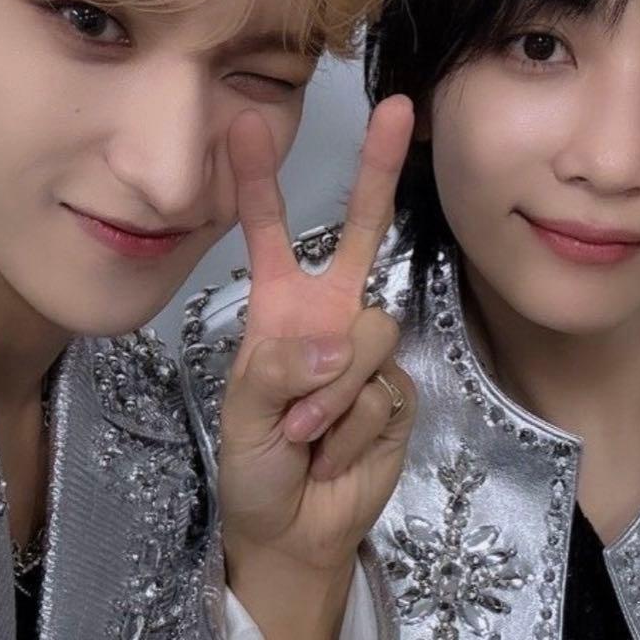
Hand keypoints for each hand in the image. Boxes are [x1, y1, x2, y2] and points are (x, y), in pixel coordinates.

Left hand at [218, 97, 416, 636]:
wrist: (294, 528)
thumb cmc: (254, 464)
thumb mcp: (241, 416)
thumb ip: (275, 371)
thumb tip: (332, 341)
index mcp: (281, 306)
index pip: (267, 232)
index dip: (257, 180)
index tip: (243, 123)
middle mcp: (330, 313)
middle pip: (360, 232)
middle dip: (378, 170)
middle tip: (399, 110)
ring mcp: (366, 349)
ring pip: (369, 335)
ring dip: (330, 396)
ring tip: (302, 434)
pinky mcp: (398, 389)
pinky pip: (384, 392)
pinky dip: (350, 427)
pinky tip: (333, 449)